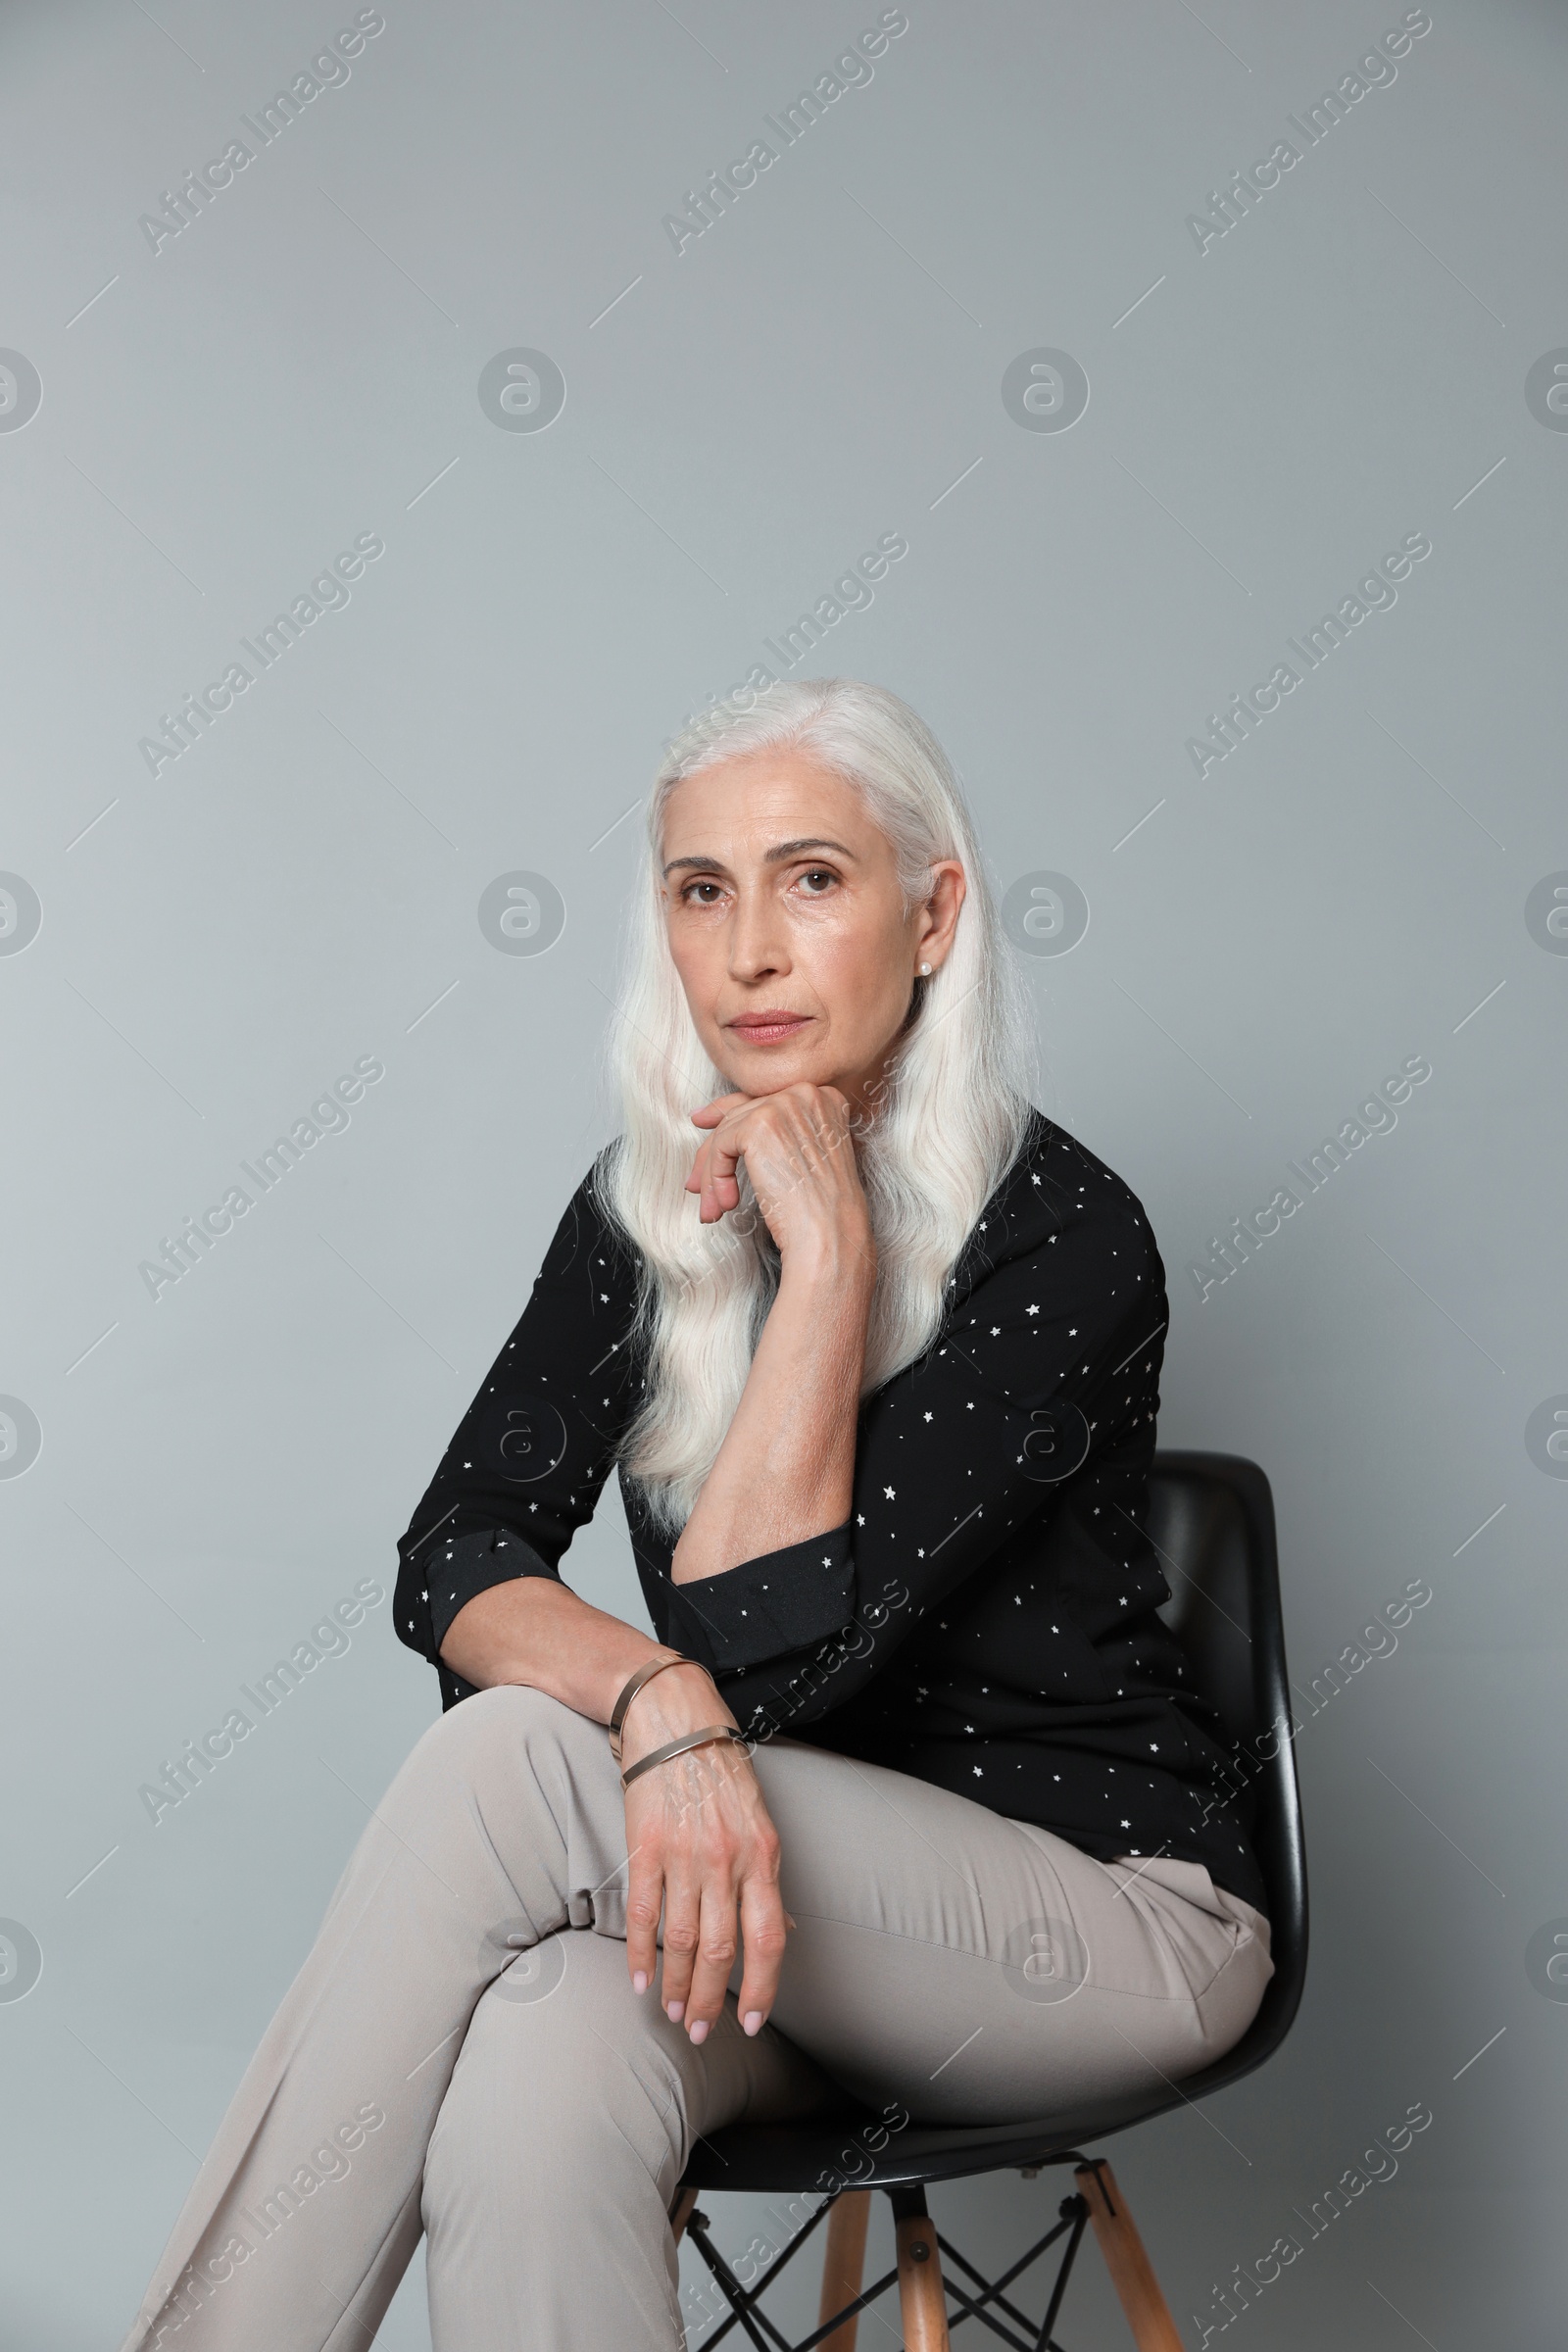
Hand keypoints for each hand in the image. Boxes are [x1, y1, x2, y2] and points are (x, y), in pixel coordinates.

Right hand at [621, 1663, 786, 2041]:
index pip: (769, 1939)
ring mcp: (685, 1855)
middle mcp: (728, 1860)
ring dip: (677, 1986)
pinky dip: (640, 1954)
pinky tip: (638, 1980)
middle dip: (712, 2001)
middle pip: (723, 1950)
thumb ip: (767, 1878)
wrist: (674, 1720)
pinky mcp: (646, 1847)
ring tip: (672, 2013)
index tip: (751, 2022)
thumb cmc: (720, 1770)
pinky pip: (644, 1914)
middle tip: (700, 2032)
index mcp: (764, 1855)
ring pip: (683, 1941)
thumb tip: (783, 1930)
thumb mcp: (761, 1820)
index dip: (761, 1988)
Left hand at [685, 1082, 873, 1271]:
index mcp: (823, 1097)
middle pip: (741, 1116)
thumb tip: (711, 1117)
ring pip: (727, 1133)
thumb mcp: (803, 1157)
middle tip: (696, 1185)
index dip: (728, 1112)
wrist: (832, 1232)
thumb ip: (775, 1132)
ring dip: (712, 1174)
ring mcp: (782, 1106)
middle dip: (713, 1154)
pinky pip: (721, 1145)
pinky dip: (715, 1176)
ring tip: (712, 1208)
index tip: (701, 1121)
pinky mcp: (760, 1125)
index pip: (764, 1100)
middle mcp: (804, 1093)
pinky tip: (727, 1204)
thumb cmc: (821, 1208)